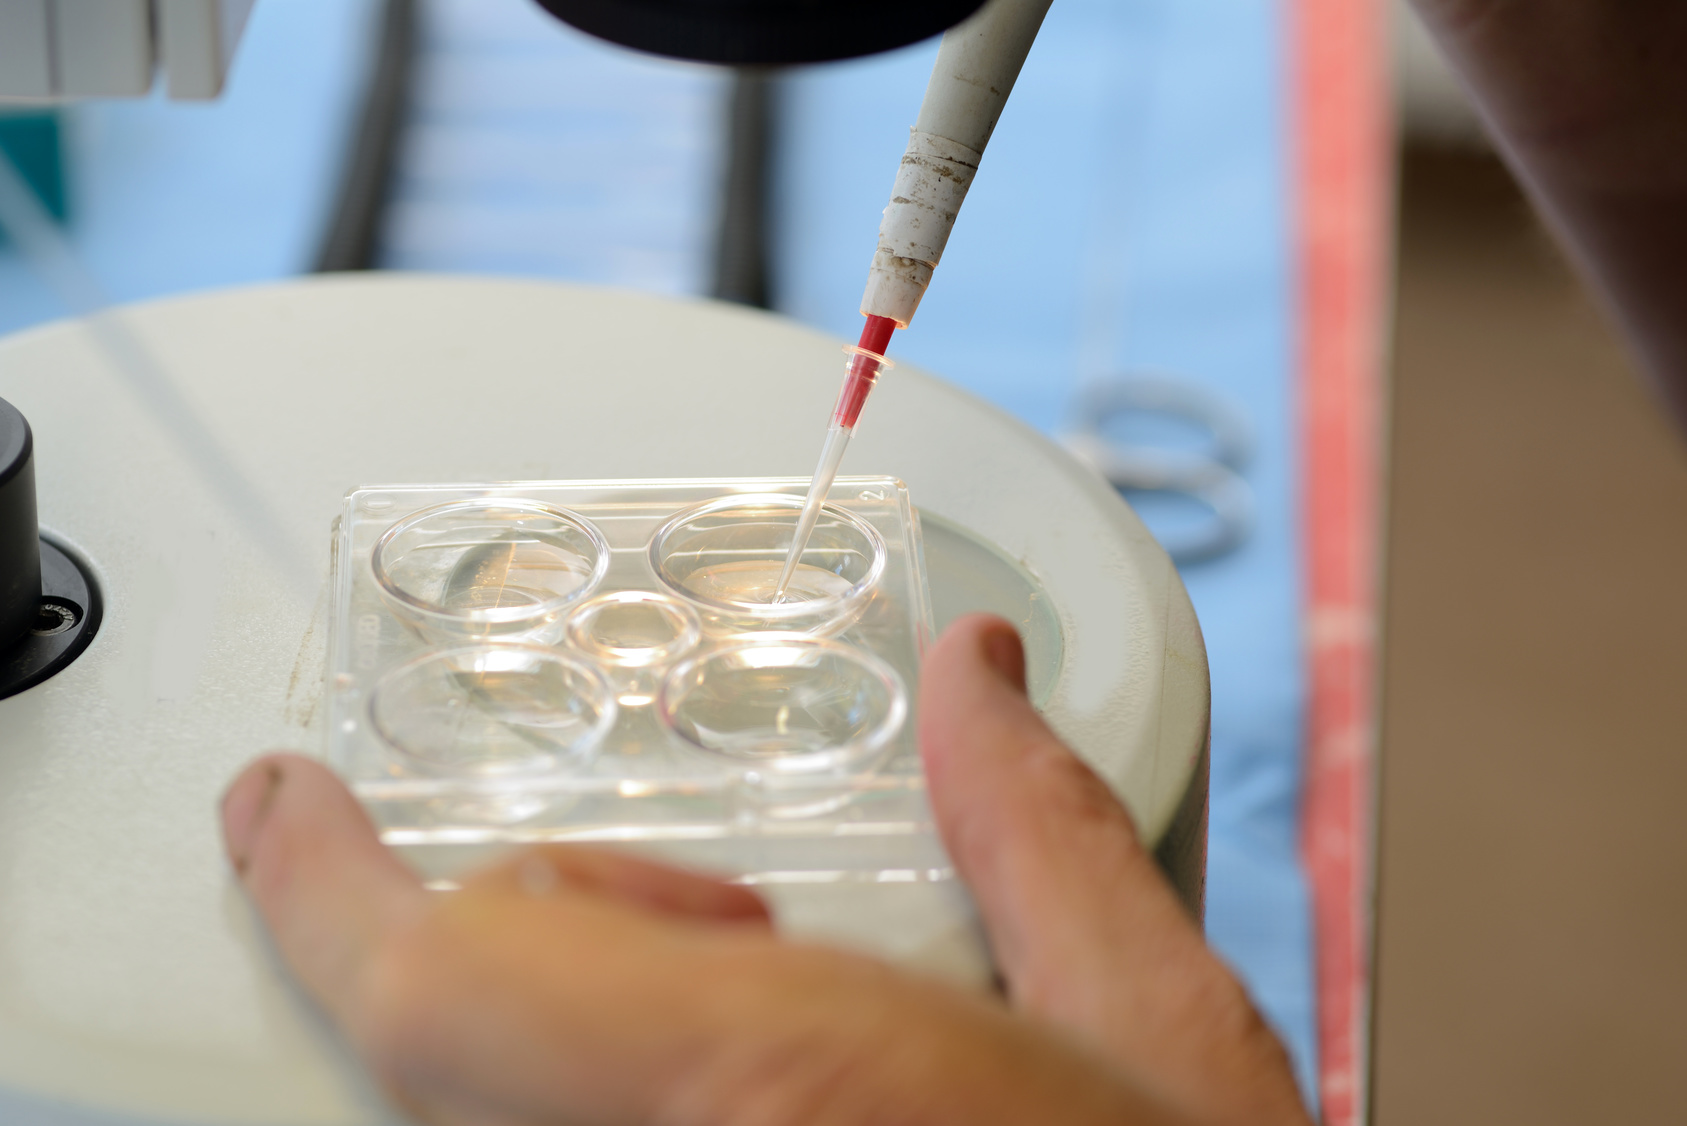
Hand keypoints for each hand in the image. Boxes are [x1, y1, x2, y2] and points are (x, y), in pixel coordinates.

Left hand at [222, 614, 1309, 1124]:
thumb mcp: (1154, 1032)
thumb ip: (1037, 834)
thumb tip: (980, 681)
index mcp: (775, 1087)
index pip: (445, 982)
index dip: (326, 882)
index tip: (280, 804)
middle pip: (463, 1034)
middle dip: (575, 937)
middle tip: (744, 947)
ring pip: (487, 1102)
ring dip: (594, 1034)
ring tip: (786, 1056)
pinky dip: (585, 1089)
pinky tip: (755, 1091)